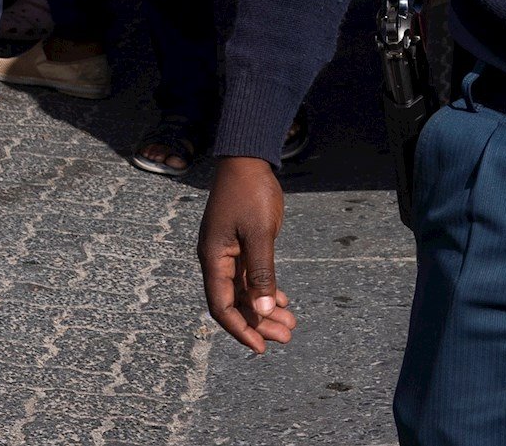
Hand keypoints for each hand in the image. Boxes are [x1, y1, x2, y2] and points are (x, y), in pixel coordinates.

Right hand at [199, 157, 296, 352]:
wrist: (248, 159)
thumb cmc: (250, 193)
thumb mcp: (260, 234)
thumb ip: (261, 272)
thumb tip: (262, 310)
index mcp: (214, 259)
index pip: (222, 306)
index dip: (240, 328)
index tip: (260, 347)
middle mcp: (217, 259)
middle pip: (236, 302)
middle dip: (260, 322)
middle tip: (286, 337)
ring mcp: (229, 252)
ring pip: (247, 290)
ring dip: (266, 307)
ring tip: (291, 323)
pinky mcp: (241, 244)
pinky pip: (251, 275)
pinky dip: (266, 289)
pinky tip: (282, 300)